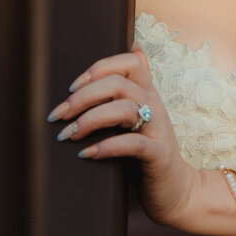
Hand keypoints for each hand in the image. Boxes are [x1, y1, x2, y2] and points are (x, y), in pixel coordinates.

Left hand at [48, 49, 200, 227]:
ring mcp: (159, 129)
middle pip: (118, 84)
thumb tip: (136, 45)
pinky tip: (86, 153)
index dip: (99, 68)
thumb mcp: (140, 116)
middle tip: (59, 115)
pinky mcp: (159, 155)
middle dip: (83, 97)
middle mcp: (155, 106)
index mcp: (147, 94)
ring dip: (90, 120)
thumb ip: (132, 88)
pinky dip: (106, 146)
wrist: (176, 190)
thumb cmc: (148, 153)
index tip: (72, 87)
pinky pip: (132, 143)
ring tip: (68, 135)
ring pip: (124, 109)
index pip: (130, 63)